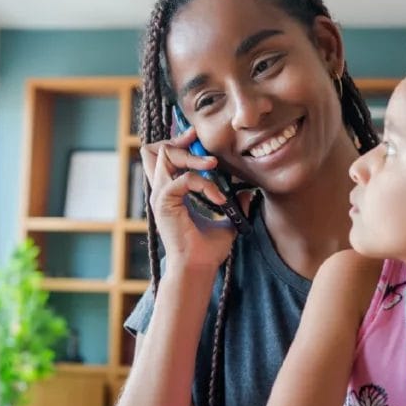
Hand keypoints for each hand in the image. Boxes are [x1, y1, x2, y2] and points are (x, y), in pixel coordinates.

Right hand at [139, 126, 252, 270]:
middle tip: (199, 141)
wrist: (199, 268)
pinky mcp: (165, 204)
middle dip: (180, 141)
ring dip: (191, 157)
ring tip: (213, 166)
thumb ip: (235, 205)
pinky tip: (219, 198)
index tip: (196, 137)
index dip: (178, 143)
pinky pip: (183, 180)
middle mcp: (162, 192)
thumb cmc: (207, 250)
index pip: (164, 157)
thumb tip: (248, 193)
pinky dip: (204, 184)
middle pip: (157, 150)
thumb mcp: (226, 222)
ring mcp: (160, 197)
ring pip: (165, 156)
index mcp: (171, 193)